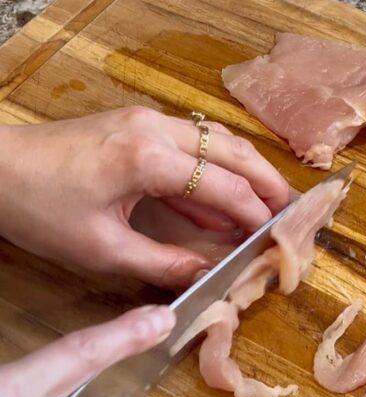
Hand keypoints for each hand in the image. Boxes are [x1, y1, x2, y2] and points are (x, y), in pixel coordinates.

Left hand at [0, 107, 289, 287]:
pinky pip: (193, 140)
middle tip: (294, 211)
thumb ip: (162, 263)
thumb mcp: (101, 248)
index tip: (278, 238)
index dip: (256, 215)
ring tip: (271, 199)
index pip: (223, 186)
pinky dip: (217, 163)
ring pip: (216, 138)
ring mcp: (146, 119)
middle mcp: (156, 128)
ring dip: (247, 167)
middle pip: (232, 150)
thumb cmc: (39, 209)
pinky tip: (223, 191)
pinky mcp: (135, 122)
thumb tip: (208, 276)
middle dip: (268, 180)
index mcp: (148, 158)